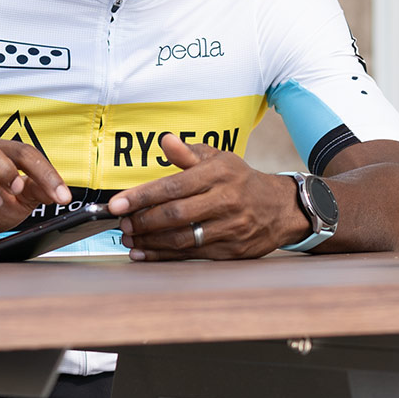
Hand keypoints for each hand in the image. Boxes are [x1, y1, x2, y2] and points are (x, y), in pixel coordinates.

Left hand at [109, 133, 301, 260]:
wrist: (281, 208)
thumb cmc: (241, 181)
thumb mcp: (219, 159)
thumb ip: (188, 154)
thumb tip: (164, 141)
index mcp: (218, 174)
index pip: (173, 186)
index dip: (142, 196)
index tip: (116, 203)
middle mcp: (225, 201)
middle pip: (175, 215)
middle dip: (142, 221)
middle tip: (120, 222)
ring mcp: (230, 228)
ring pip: (182, 239)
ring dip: (149, 241)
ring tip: (128, 237)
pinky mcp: (232, 251)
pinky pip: (191, 255)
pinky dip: (163, 256)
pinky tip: (144, 252)